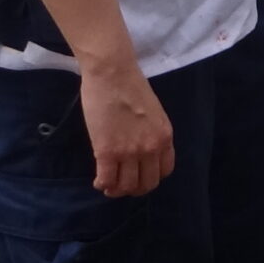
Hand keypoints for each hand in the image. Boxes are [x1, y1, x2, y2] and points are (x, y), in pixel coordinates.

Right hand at [81, 58, 174, 197]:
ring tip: (108, 182)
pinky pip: (107, 181)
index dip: (149, 177)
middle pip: (146, 184)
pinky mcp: (107, 151)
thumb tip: (142, 151)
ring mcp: (129, 151)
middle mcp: (151, 148)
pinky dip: (102, 184)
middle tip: (121, 182)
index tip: (138, 174)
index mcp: (165, 137)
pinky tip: (98, 179)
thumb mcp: (154, 113)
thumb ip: (151, 134)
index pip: (164, 171)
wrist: (113, 73)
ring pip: (126, 187)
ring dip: (116, 189)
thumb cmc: (131, 87)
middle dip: (133, 188)